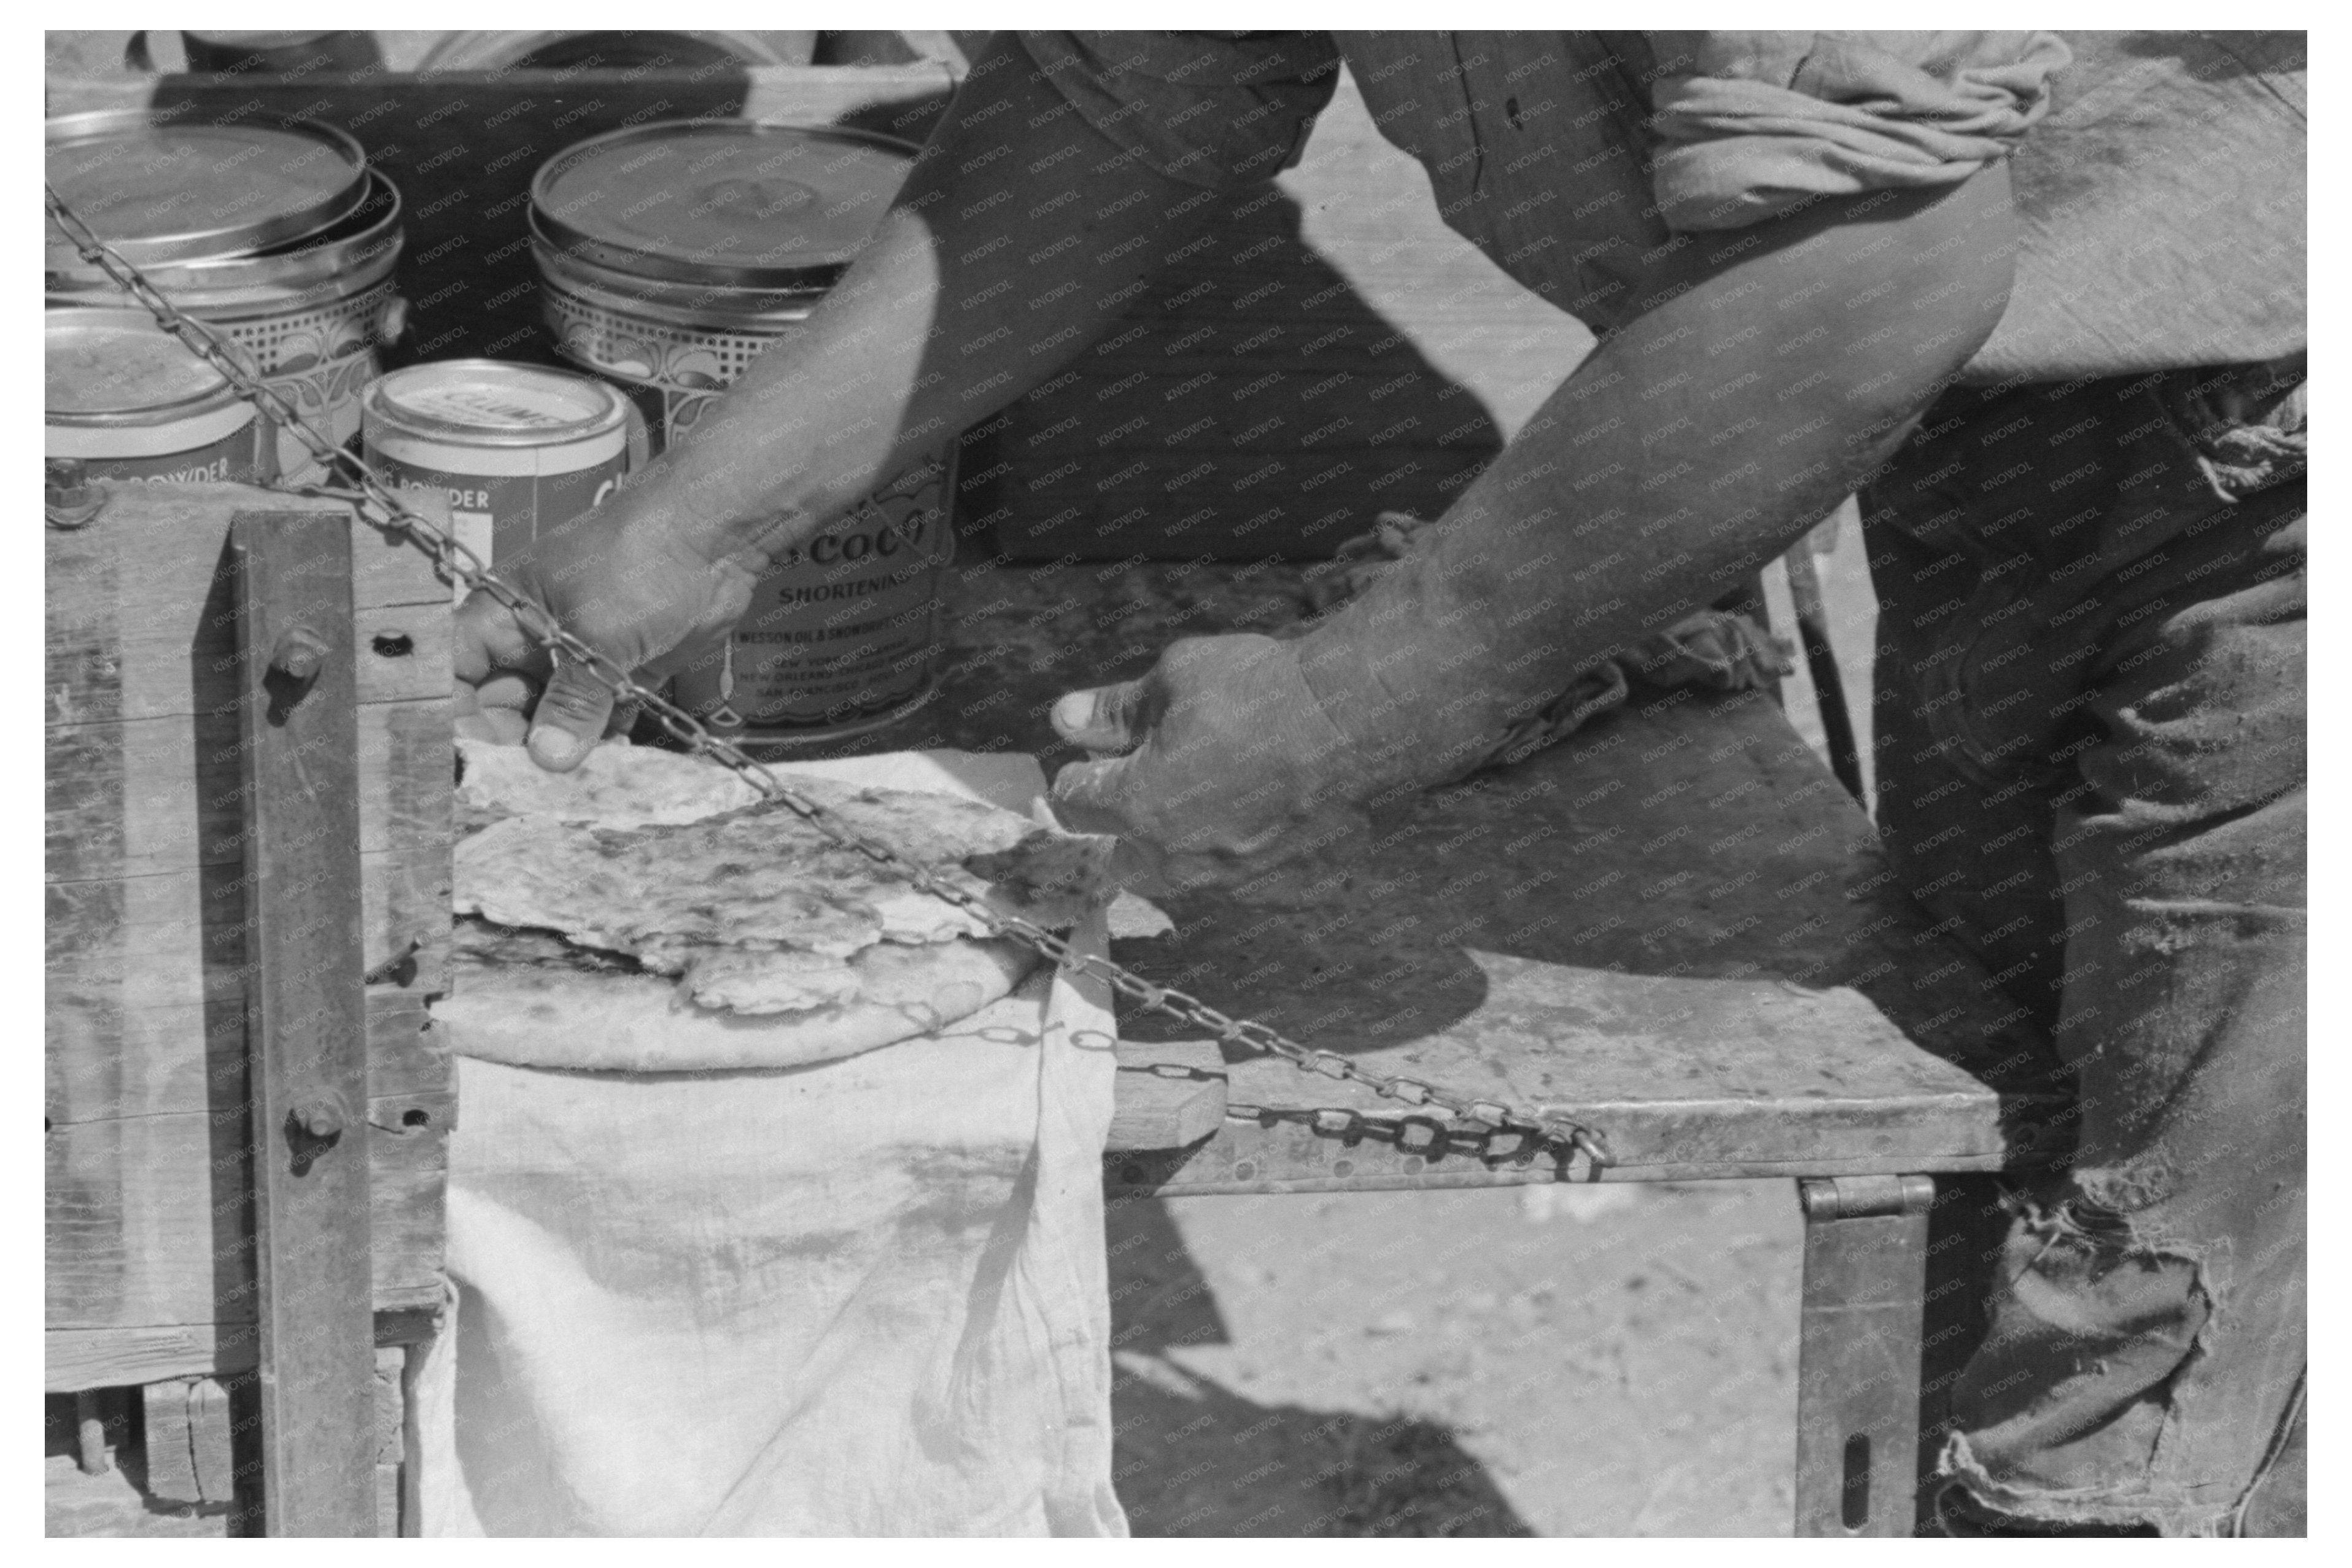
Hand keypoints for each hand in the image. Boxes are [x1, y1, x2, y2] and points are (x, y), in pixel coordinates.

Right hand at [452, 504, 761, 770]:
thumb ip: (573, 700)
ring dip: (561, 756)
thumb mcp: (598, 633)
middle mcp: (531, 642)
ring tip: (569, 795)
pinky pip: (599, 721)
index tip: (473, 769)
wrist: (716, 535)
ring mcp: (576, 659)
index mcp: (500, 617)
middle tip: (531, 794)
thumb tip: (548, 759)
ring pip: (552, 721)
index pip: (453, 678)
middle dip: (514, 752)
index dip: (456, 723)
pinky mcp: (621, 673)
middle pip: (500, 711)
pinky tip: (609, 778)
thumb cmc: (641, 561)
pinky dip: (603, 747)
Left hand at [1048, 633, 1374, 900]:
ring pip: (1186, 878)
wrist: (1360, 720)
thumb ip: (1116, 708)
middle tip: (1157, 782)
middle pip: (1123, 861)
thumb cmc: (1262, 690)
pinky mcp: (1288, 890)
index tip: (1098, 756)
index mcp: (1136, 807)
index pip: (1075, 803)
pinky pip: (1253, 885)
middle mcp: (1177, 860)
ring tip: (1222, 794)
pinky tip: (1275, 817)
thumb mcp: (1176, 678)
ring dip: (1188, 845)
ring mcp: (1234, 883)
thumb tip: (1064, 717)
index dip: (1081, 774)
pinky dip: (1253, 858)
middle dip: (1128, 828)